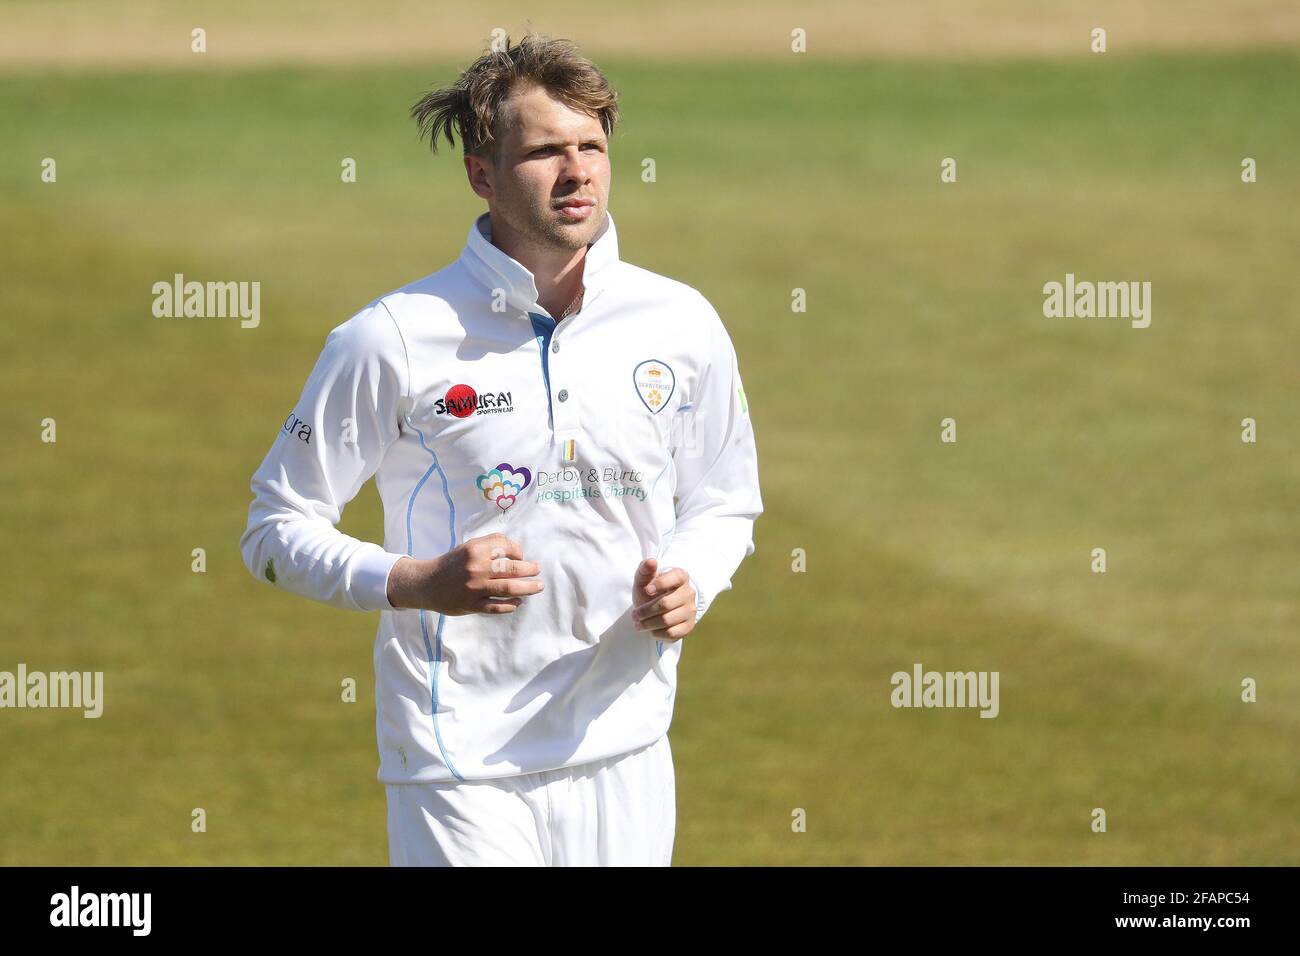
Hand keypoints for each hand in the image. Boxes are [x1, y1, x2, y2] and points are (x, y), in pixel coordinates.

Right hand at [386, 533, 543, 614]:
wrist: (427, 583)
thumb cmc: (452, 564)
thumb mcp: (468, 547)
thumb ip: (490, 544)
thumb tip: (517, 550)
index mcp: (475, 550)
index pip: (507, 547)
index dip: (519, 552)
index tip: (522, 556)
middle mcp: (476, 568)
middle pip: (512, 569)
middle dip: (530, 570)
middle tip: (537, 570)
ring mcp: (475, 588)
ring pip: (508, 588)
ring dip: (527, 588)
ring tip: (538, 586)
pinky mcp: (472, 605)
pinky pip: (496, 607)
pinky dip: (510, 605)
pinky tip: (518, 602)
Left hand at [631, 557, 696, 641]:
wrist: (654, 609)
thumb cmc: (648, 591)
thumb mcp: (643, 580)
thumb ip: (645, 570)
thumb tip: (652, 562)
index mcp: (681, 576)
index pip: (674, 578)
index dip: (659, 584)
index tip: (646, 591)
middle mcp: (689, 593)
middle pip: (665, 604)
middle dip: (645, 611)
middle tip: (634, 615)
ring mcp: (691, 610)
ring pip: (667, 620)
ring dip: (648, 624)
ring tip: (638, 623)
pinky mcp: (689, 626)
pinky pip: (672, 633)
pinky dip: (657, 633)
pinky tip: (651, 629)